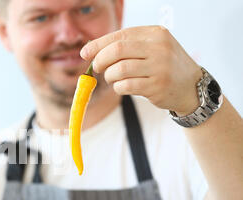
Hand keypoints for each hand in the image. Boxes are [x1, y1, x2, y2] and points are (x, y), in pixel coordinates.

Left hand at [80, 25, 203, 115]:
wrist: (191, 87)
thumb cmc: (164, 66)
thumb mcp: (152, 48)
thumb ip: (127, 46)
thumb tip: (90, 51)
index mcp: (155, 33)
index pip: (120, 36)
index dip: (98, 45)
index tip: (85, 53)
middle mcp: (159, 47)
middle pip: (117, 51)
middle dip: (101, 60)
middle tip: (98, 68)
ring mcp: (159, 67)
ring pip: (119, 70)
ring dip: (109, 76)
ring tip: (112, 79)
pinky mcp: (157, 86)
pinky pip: (126, 86)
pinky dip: (118, 88)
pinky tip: (122, 87)